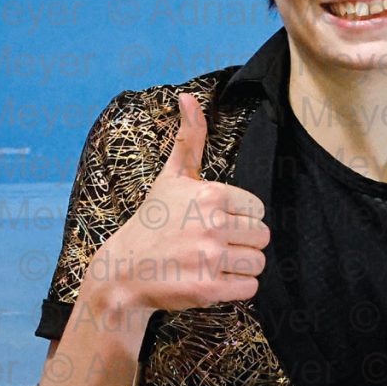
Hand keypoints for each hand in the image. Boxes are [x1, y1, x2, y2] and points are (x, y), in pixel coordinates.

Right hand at [91, 91, 270, 315]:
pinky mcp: (208, 290)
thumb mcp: (172, 176)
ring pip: (258, 263)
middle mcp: (212, 225)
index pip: (258, 209)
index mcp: (211, 195)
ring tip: (214, 262)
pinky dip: (237, 288)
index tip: (214, 223)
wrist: (123, 270)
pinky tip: (214, 280)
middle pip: (263, 236)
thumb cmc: (153, 220)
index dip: (239, 218)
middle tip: (215, 245)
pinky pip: (250, 288)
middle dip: (243, 242)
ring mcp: (209, 258)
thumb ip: (189, 137)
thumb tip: (188, 95)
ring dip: (241, 266)